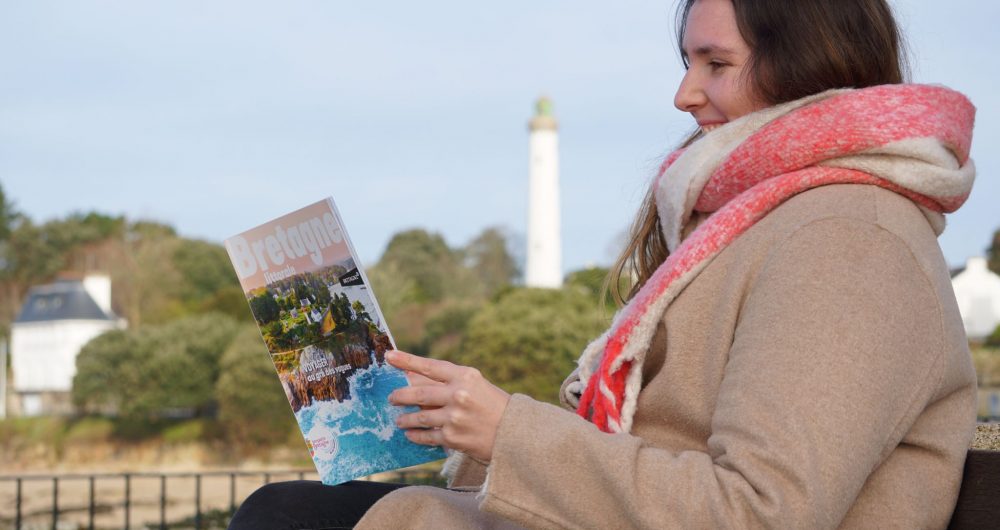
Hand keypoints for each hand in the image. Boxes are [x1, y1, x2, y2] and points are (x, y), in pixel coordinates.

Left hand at [386, 350, 509, 461]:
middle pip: (418, 392)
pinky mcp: (452, 437)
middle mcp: (458, 394)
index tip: (389, 356)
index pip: (430, 366)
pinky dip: (415, 435)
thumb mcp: (474, 385)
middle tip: (392, 398)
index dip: (407, 360)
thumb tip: (413, 378)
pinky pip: (426, 435)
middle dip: (400, 395)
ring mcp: (454, 417)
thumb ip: (447, 382)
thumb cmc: (493, 405)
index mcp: (465, 376)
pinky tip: (411, 434)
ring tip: (400, 420)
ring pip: (419, 416)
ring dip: (405, 418)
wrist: (514, 433)